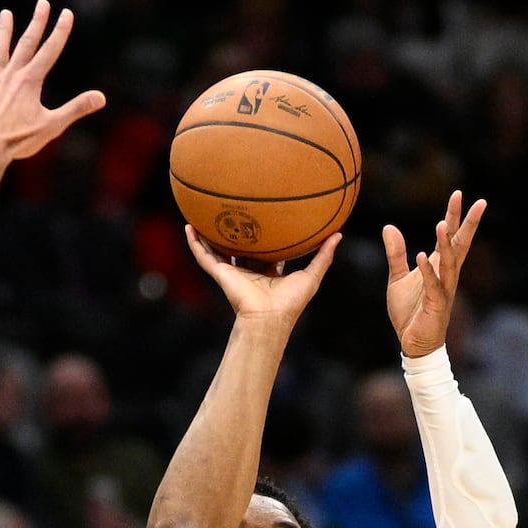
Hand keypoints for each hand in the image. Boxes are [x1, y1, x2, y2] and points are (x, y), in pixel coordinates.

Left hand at [0, 2, 103, 166]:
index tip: (66, 13)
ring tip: (6, 14)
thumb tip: (101, 98)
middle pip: (26, 43)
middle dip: (36, 22)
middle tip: (42, 3)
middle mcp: (12, 75)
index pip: (50, 50)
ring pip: (0, 51)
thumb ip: (76, 108)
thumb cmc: (19, 140)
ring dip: (4, 32)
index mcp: (31, 81)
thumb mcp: (52, 126)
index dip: (60, 31)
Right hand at [185, 225, 342, 326]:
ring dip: (210, 234)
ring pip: (218, 249)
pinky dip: (195, 243)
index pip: (264, 250)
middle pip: (240, 247)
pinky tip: (188, 227)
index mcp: (267, 272)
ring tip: (203, 214)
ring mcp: (232, 272)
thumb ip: (323, 256)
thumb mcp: (311, 276)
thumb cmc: (290, 303)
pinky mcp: (221, 274)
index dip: (265, 235)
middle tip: (236, 208)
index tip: (266, 217)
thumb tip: (338, 234)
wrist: (269, 318)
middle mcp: (248, 271)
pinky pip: (204, 256)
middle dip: (237, 231)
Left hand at [383, 190, 486, 357]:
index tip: (459, 194)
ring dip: (446, 244)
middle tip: (478, 202)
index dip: (454, 215)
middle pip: (460, 245)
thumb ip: (396, 253)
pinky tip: (423, 256)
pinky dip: (427, 271)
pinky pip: (432, 286)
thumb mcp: (397, 278)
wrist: (413, 343)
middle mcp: (446, 275)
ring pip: (449, 263)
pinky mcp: (435, 305)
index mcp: (439, 266)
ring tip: (442, 224)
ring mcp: (444, 290)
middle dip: (468, 224)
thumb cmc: (410, 311)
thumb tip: (389, 227)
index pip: (450, 236)